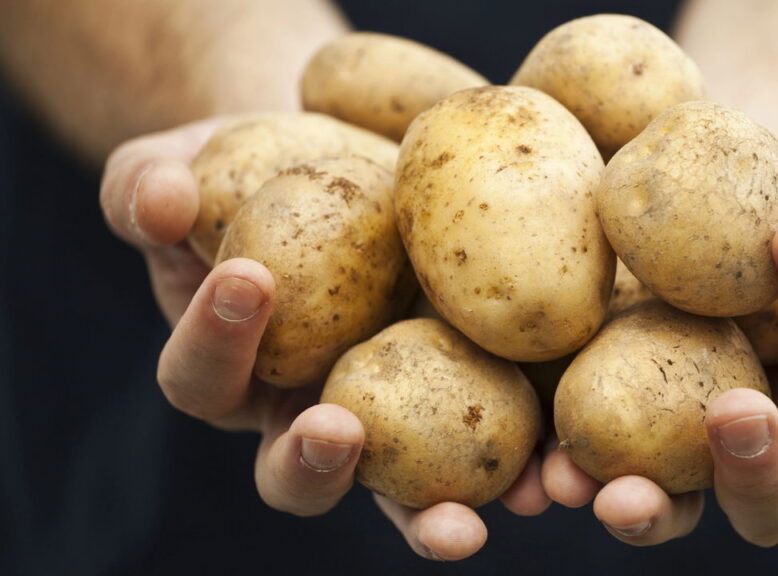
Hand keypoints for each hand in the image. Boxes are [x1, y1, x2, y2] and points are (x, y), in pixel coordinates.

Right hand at [100, 119, 550, 560]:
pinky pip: (488, 445)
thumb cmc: (248, 164)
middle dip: (313, 463)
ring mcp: (391, 412)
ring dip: (428, 516)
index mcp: (232, 368)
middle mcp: (306, 407)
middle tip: (336, 431)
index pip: (204, 376)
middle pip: (297, 471)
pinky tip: (553, 472)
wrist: (340, 149)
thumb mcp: (184, 166)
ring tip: (466, 523)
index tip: (247, 277)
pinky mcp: (467, 393)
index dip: (215, 340)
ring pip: (398, 489)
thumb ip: (148, 190)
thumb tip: (158, 195)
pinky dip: (517, 464)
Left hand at [541, 147, 777, 546]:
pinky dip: (556, 476)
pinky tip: (530, 470)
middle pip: (769, 491)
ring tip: (598, 489)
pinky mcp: (599, 424)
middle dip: (756, 467)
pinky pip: (582, 467)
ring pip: (672, 503)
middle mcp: (751, 438)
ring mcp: (672, 444)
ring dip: (641, 507)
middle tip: (735, 414)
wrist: (700, 202)